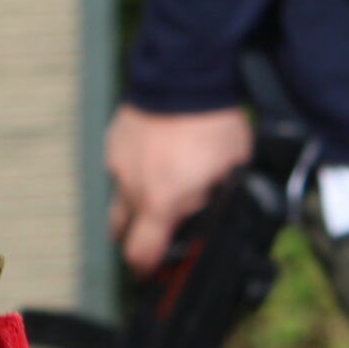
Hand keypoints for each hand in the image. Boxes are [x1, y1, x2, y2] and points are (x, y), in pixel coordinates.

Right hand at [105, 102, 252, 276]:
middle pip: (120, 233)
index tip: (156, 272)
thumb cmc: (215, 126)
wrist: (186, 74)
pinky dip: (136, 172)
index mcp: (161, 202)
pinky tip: (161, 156)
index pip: (140, 256)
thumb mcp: (234, 174)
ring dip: (138, 203)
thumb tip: (226, 228)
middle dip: (137, 241)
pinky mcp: (114, 140)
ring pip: (120, 198)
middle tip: (161, 236)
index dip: (147, 271)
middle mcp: (131, 186)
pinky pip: (121, 168)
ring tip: (168, 185)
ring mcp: (118, 162)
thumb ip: (221, 205)